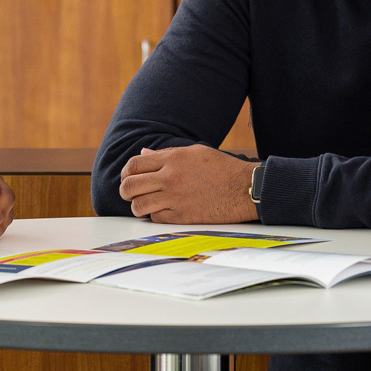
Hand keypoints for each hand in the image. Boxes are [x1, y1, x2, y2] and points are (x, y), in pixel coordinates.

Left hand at [118, 144, 258, 223]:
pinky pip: (155, 218)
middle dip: (126, 190)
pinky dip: (155, 215)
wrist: (244, 189)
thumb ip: (166, 154)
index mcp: (173, 159)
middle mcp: (170, 178)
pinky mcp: (182, 217)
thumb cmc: (222, 169)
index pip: (134, 165)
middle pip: (130, 186)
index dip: (126, 172)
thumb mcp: (195, 152)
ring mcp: (175, 199)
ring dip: (138, 205)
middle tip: (131, 193)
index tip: (128, 177)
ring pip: (138, 206)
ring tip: (145, 204)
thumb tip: (143, 154)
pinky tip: (163, 211)